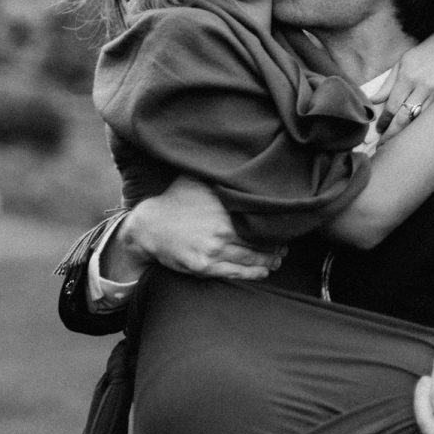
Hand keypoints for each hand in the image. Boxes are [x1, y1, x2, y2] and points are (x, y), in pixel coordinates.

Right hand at [117, 177, 283, 281]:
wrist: (148, 227)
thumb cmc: (174, 200)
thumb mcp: (195, 180)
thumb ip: (217, 174)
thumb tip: (239, 161)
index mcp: (223, 209)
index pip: (258, 219)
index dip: (274, 225)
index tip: (284, 226)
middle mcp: (221, 230)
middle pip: (258, 241)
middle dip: (275, 246)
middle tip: (285, 247)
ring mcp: (213, 250)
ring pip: (250, 258)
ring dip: (268, 261)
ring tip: (277, 259)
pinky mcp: (205, 267)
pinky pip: (236, 272)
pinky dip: (253, 273)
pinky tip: (263, 271)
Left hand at [377, 32, 433, 137]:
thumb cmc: (422, 54)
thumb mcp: (401, 64)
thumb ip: (388, 84)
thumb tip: (373, 101)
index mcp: (407, 77)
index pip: (392, 106)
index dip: (384, 120)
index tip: (379, 129)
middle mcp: (422, 86)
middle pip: (404, 117)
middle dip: (392, 133)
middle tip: (384, 144)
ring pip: (420, 120)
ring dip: (407, 133)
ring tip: (398, 143)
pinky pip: (433, 116)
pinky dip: (423, 126)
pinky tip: (416, 133)